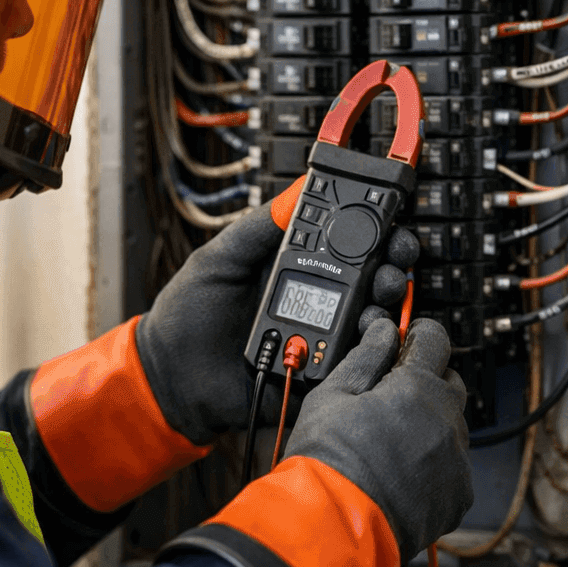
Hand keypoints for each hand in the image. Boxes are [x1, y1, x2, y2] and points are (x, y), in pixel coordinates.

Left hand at [135, 199, 419, 445]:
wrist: (172, 377)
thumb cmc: (188, 316)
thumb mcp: (220, 257)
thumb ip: (260, 226)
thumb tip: (297, 189)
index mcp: (295, 269)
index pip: (347, 245)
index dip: (375, 232)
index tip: (390, 222)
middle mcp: (316, 302)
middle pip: (371, 281)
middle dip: (392, 267)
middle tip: (395, 261)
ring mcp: (320, 339)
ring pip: (370, 320)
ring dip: (384, 305)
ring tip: (379, 298)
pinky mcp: (318, 374)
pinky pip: (353, 363)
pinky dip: (367, 348)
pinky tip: (364, 335)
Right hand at [281, 317, 472, 561]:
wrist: (335, 527)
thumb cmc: (328, 462)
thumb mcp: (332, 396)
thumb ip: (365, 358)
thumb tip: (382, 333)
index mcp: (417, 388)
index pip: (435, 340)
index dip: (417, 336)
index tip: (405, 342)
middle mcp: (447, 421)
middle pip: (449, 383)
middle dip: (424, 383)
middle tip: (390, 398)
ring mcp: (457, 461)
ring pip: (451, 427)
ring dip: (429, 425)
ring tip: (389, 444)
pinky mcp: (458, 495)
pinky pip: (453, 467)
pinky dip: (433, 465)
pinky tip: (400, 473)